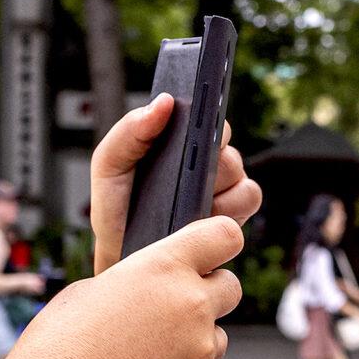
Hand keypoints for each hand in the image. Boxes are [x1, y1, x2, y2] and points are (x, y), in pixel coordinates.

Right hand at [0, 214, 243, 358]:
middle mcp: (190, 302)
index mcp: (162, 266)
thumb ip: (135, 283)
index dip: (221, 241)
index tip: (211, 251)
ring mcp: (198, 345)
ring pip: (217, 333)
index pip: (224, 235)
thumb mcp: (92, 291)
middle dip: (211, 292)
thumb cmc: (61, 343)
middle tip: (176, 306)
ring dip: (196, 336)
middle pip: (232, 286)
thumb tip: (149, 290)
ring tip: (148, 348)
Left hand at [88, 94, 261, 272]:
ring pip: (238, 171)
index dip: (205, 114)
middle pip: (225, 142)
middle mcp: (204, 160)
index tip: (198, 121)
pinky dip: (229, 207)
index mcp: (178, 141)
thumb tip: (164, 102)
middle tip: (185, 169)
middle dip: (207, 154)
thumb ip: (130, 130)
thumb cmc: (117, 208)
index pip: (205, 114)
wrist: (123, 256)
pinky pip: (248, 198)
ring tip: (188, 200)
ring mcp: (222, 187)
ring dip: (216, 185)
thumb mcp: (110, 165)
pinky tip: (203, 217)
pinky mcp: (234, 214)